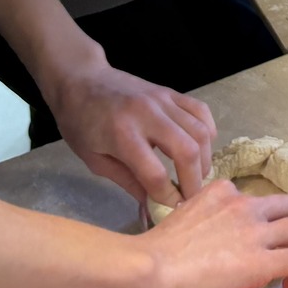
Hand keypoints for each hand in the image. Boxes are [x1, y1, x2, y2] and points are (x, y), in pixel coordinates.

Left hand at [44, 58, 216, 211]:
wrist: (80, 80)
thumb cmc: (79, 122)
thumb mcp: (94, 159)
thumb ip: (127, 181)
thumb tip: (151, 205)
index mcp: (122, 135)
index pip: (155, 173)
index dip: (167, 196)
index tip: (170, 208)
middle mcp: (147, 115)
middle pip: (187, 151)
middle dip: (194, 182)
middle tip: (190, 197)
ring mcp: (163, 100)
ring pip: (200, 132)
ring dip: (204, 160)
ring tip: (196, 175)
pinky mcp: (170, 92)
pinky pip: (201, 111)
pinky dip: (207, 132)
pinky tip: (200, 147)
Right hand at [134, 176, 287, 287]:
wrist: (147, 269)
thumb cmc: (154, 253)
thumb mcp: (187, 219)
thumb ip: (211, 222)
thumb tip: (228, 248)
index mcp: (223, 191)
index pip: (260, 200)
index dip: (267, 223)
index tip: (259, 247)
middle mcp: (244, 204)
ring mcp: (255, 231)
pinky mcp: (260, 261)